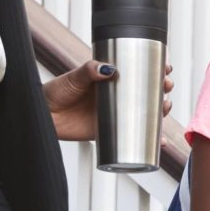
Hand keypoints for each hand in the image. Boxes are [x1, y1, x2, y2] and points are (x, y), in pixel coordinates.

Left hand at [44, 60, 176, 142]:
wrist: (43, 116)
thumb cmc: (55, 92)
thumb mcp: (73, 77)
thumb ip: (89, 71)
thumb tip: (108, 69)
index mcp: (110, 77)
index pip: (138, 70)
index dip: (155, 68)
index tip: (166, 66)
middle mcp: (116, 94)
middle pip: (147, 91)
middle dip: (163, 88)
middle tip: (166, 86)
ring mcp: (115, 113)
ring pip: (145, 112)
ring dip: (161, 111)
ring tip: (165, 109)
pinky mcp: (110, 131)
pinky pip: (133, 137)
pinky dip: (149, 142)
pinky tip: (161, 143)